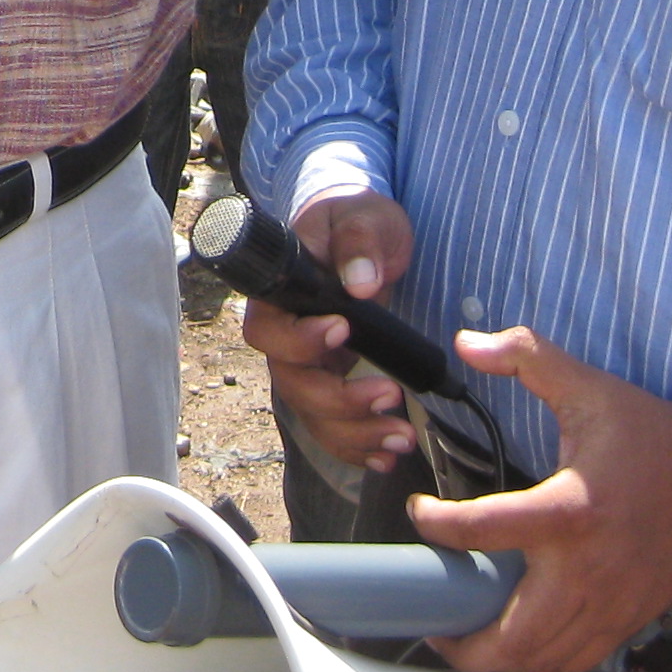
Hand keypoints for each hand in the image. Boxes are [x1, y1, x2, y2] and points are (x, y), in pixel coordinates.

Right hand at [241, 193, 417, 470]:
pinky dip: (356, 447)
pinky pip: (331, 426)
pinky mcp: (332, 381)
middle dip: (338, 400)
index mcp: (282, 293)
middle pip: (292, 383)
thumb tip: (360, 282)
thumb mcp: (364, 216)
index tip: (342, 331)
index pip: (270, 330)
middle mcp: (287, 335)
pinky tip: (386, 455)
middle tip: (389, 395)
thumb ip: (359, 242)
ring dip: (353, 433)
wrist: (364, 235)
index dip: (299, 342)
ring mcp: (308, 363)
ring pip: (312, 413)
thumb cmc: (356, 218)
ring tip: (400, 437)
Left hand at [403, 326, 671, 671]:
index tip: (420, 511)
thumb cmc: (652, 436)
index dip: (437, 524)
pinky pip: (581, 659)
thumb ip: (526, 356)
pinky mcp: (631, 619)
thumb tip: (469, 342)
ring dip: (502, 659)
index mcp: (568, 509)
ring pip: (546, 658)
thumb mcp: (587, 386)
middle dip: (465, 642)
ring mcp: (611, 603)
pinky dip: (546, 663)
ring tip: (470, 641)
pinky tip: (524, 646)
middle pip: (514, 634)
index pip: (482, 529)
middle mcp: (587, 568)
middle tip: (435, 623)